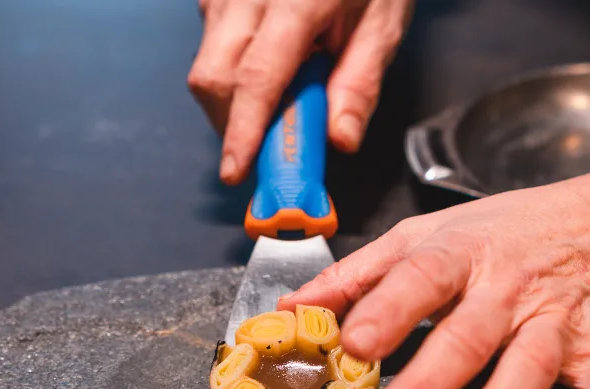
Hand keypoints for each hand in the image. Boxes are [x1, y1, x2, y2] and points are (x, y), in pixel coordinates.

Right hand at [188, 0, 414, 184]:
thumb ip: (359, 85)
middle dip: (234, 125)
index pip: (257, 79)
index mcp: (296, 1)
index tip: (236, 170)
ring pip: (207, 68)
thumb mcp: (383, 24)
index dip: (243, 132)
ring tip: (277, 96)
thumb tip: (339, 140)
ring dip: (234, 104)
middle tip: (268, 144)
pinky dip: (232, 78)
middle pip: (215, 79)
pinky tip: (265, 68)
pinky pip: (209, 49)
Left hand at [279, 154, 589, 388]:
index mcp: (458, 255)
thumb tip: (294, 307)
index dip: (388, 310)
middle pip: (465, 336)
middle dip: (425, 385)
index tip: (353, 343)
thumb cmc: (501, 229)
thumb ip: (358, 273)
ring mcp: (555, 321)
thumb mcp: (424, 235)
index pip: (419, 278)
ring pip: (527, 365)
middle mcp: (506, 289)